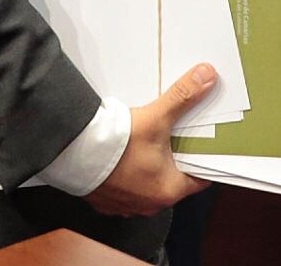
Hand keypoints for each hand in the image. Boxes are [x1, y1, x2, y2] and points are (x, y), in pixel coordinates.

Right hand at [85, 63, 216, 215]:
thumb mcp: (156, 117)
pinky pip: (123, 188)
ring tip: (146, 143)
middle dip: (173, 160)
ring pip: (146, 185)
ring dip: (147, 168)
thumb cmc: (117, 144)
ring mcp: (126, 205)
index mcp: (169, 190)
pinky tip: (122, 156)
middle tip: (174, 137)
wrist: (73, 153)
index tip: (201, 143)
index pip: (199, 179)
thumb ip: (183, 96)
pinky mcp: (105, 201)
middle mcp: (149, 205)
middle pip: (172, 181)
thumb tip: (207, 75)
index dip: (201, 160)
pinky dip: (125, 175)